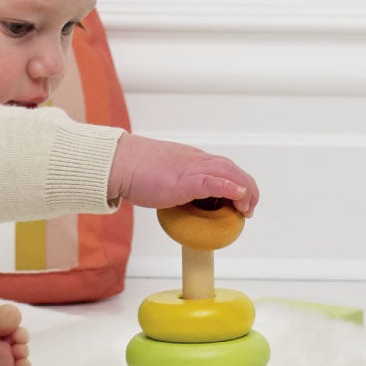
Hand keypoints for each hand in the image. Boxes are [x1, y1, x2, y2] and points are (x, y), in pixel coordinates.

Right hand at [107, 134, 258, 215]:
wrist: (117, 162)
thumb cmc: (133, 168)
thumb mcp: (162, 172)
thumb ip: (175, 182)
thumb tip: (180, 200)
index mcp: (190, 158)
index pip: (223, 165)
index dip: (237, 181)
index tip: (239, 198)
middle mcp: (195, 160)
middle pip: (232, 168)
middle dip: (248, 187)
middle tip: (248, 207)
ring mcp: (190, 169)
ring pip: (228, 172)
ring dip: (245, 190)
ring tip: (247, 207)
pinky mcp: (184, 181)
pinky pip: (213, 182)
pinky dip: (230, 188)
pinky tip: (239, 196)